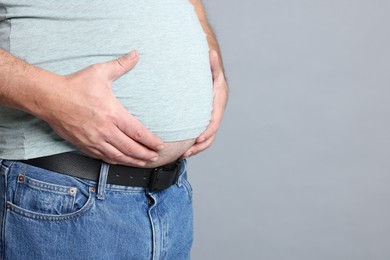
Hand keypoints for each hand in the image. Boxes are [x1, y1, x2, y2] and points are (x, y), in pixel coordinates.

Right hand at [44, 51, 163, 165]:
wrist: (49, 98)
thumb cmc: (75, 85)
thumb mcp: (100, 72)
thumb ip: (120, 65)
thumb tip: (135, 54)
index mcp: (113, 114)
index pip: (138, 132)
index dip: (151, 141)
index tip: (160, 145)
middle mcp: (105, 130)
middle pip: (131, 148)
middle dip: (146, 154)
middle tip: (155, 157)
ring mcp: (94, 140)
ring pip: (118, 156)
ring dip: (133, 160)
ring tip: (143, 162)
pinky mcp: (84, 145)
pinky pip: (103, 157)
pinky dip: (115, 161)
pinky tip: (121, 161)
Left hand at [181, 49, 227, 158]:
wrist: (211, 74)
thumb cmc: (210, 71)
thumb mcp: (212, 67)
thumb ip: (212, 63)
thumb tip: (210, 52)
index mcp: (218, 103)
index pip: (214, 121)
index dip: (207, 131)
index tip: (198, 139)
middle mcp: (215, 113)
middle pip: (210, 135)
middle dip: (199, 146)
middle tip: (186, 152)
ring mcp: (209, 118)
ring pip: (205, 138)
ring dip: (194, 148)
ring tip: (182, 154)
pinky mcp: (202, 121)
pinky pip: (199, 135)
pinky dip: (191, 143)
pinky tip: (181, 148)